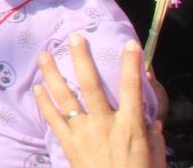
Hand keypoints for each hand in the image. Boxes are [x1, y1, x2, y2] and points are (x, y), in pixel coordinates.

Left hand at [33, 36, 164, 167]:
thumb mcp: (155, 157)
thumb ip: (153, 135)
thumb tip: (152, 118)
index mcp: (130, 127)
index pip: (133, 89)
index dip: (131, 65)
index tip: (131, 44)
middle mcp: (105, 125)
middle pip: (91, 85)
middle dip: (82, 59)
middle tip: (75, 37)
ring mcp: (83, 133)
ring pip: (65, 97)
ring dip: (53, 74)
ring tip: (44, 54)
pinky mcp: (68, 143)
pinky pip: (53, 118)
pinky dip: (44, 102)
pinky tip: (37, 88)